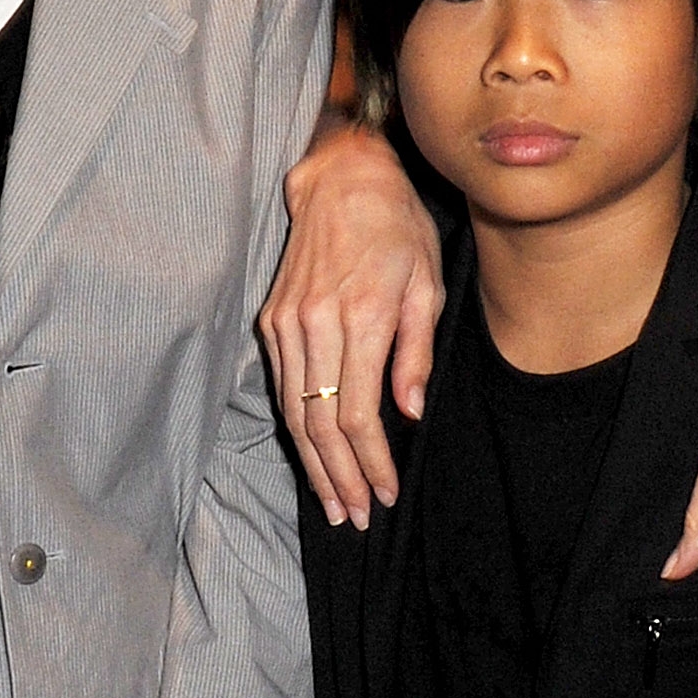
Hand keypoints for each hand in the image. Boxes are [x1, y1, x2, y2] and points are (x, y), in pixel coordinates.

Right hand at [258, 117, 442, 526]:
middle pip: (321, 422)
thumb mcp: (426, 284)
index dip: (372, 463)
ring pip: (294, 410)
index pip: (361, 414)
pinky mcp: (271, 318)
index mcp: (361, 317)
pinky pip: (281, 385)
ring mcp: (286, 321)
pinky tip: (311, 453)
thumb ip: (416, 353)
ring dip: (313, 463)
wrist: (341, 181)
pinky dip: (295, 426)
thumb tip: (410, 413)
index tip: (386, 494)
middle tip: (355, 517)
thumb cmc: (397, 229)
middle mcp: (316, 323)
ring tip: (333, 501)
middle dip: (340, 477)